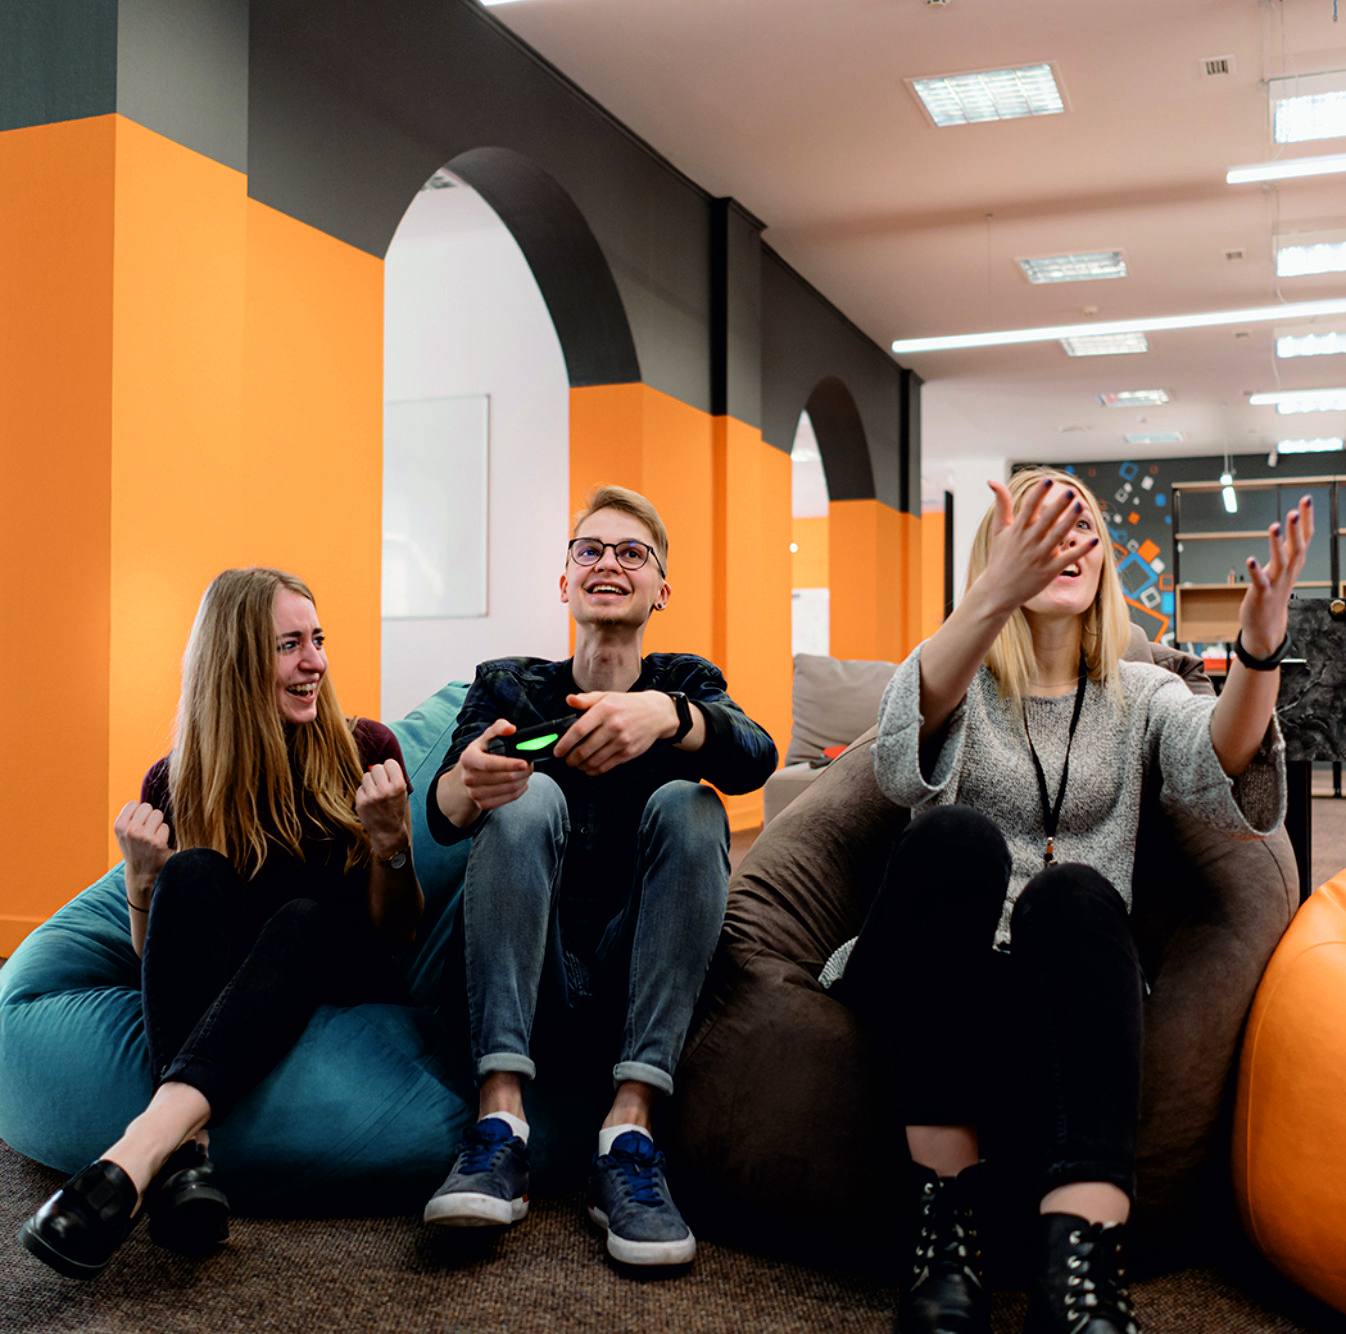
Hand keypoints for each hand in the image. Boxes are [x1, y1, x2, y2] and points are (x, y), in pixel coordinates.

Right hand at [113, 801, 171, 893]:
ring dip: (158, 824)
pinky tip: (159, 844)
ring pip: (158, 814)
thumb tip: (149, 791)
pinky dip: (164, 834)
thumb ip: (131, 815)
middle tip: (147, 832)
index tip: (138, 825)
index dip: (139, 813)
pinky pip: (165, 826)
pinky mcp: (157, 842)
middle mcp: (130, 830)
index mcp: (119, 825)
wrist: (141, 873)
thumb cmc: (135, 848)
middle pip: (148, 807)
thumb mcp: (125, 831)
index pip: (134, 803)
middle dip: (150, 817)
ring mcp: (143, 836)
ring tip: (153, 837)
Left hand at [355, 758, 411, 859]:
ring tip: (376, 793)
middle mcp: (385, 790)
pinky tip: (370, 801)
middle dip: (378, 774)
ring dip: (370, 782)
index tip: (389, 775)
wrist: (387, 832)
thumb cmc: (395, 809)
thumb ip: (394, 777)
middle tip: (381, 784)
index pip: (389, 763)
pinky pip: (360, 787)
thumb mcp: (402, 793)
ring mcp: (372, 796)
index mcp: (399, 786)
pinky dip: (364, 792)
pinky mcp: (361, 802)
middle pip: (376, 767)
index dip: (389, 769)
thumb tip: (380, 763)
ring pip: (366, 776)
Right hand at [456, 719, 532, 812]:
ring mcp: (474, 793)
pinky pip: (508, 799)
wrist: (466, 775)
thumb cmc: (481, 752)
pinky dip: (520, 790)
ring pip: (509, 789)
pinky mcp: (482, 804)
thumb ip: (499, 728)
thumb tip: (511, 729)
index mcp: (468, 758)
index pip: (490, 764)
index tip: (524, 763)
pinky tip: (522, 782)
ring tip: (526, 772)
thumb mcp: (486, 737)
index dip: (509, 764)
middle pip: (504, 778)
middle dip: (523, 771)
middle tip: (530, 764)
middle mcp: (469, 778)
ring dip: (523, 780)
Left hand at [554, 691, 677, 774]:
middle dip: (571, 759)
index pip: (578, 730)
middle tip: (566, 760)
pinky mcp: (628, 752)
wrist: (657, 713)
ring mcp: (622, 741)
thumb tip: (569, 700)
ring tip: (576, 764)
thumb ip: (587, 699)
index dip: (565, 743)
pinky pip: (607, 766)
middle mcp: (613, 726)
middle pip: (584, 749)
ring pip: (594, 760)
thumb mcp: (608, 696)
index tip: (558, 751)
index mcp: (605, 710)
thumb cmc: (629, 704)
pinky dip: (594, 770)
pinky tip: (589, 768)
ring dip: (581, 766)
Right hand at [976, 477, 1098, 614]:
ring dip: (1070, 521)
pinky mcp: (1049, 571)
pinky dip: (1081, 550)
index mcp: (1017, 530)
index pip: (1029, 507)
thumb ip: (1001, 504)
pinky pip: (1068, 558)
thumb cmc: (1000, 557)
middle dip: (1058, 505)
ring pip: (1058, 535)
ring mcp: (1040, 556)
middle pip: (1046, 520)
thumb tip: (993, 481)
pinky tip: (1094, 540)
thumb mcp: (998, 530)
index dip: (1038, 493)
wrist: (998, 590)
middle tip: (1070, 492)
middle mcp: (1029, 542)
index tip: (1047, 480)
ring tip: (1081, 506)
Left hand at [1238, 495, 1313, 657]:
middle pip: (1296, 547)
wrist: (1267, 624)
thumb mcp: (1285, 567)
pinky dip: (1256, 570)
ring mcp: (1276, 583)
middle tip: (1295, 510)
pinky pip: (1260, 581)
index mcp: (1294, 563)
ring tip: (1274, 527)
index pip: (1304, 538)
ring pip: (1280, 562)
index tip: (1306, 499)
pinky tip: (1250, 558)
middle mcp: (1288, 572)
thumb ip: (1288, 547)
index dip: (1306, 519)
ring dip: (1277, 545)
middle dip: (1296, 529)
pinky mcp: (1262, 594)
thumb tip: (1293, 524)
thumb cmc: (1273, 592)